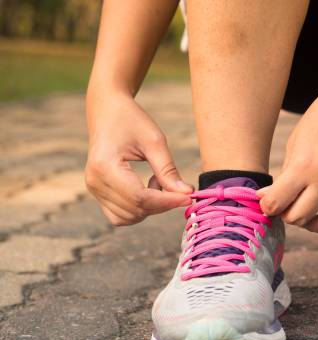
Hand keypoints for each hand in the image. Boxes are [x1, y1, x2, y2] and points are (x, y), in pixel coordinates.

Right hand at [85, 91, 192, 225]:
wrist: (107, 109)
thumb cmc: (131, 120)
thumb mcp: (154, 141)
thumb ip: (168, 170)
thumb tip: (187, 194)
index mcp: (105, 166)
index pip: (140, 197)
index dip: (167, 201)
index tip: (189, 197)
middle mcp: (95, 182)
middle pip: (135, 209)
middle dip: (162, 205)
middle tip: (181, 188)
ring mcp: (93, 189)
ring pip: (128, 217)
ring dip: (151, 207)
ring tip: (159, 180)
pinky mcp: (98, 192)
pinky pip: (121, 214)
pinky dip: (139, 208)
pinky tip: (148, 187)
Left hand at [259, 86, 317, 232]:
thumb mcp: (296, 142)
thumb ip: (285, 174)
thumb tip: (266, 199)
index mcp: (303, 166)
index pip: (276, 204)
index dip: (268, 207)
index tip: (270, 203)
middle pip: (300, 218)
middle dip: (289, 215)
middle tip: (290, 207)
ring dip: (314, 224)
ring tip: (311, 215)